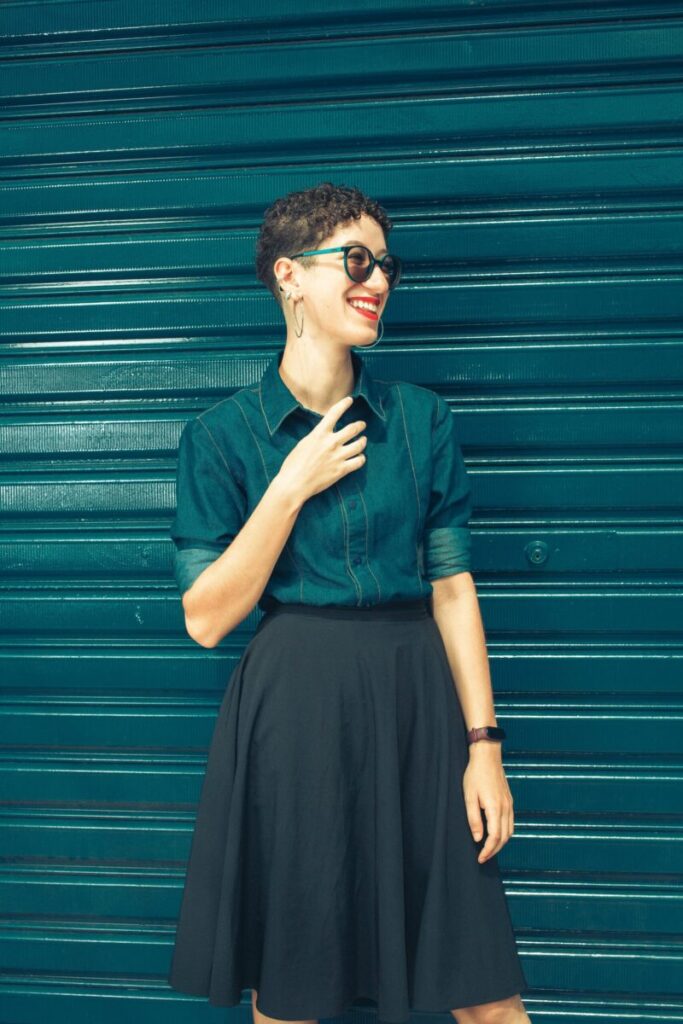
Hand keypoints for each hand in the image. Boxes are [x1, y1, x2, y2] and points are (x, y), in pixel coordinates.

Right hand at [276, 395, 367, 502]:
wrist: (294, 484)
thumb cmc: (293, 465)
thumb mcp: (303, 444)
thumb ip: (317, 437)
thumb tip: (324, 434)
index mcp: (319, 434)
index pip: (334, 413)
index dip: (344, 404)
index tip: (350, 400)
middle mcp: (331, 443)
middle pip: (353, 429)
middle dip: (360, 425)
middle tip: (362, 424)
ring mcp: (338, 456)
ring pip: (359, 444)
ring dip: (363, 441)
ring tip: (363, 440)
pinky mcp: (341, 470)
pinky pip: (359, 461)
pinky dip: (361, 458)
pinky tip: (360, 457)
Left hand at [462, 744, 514, 863]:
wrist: (487, 756)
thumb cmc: (475, 775)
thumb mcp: (469, 797)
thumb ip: (474, 819)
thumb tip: (478, 838)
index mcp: (495, 808)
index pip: (495, 837)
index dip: (488, 850)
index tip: (480, 858)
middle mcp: (506, 808)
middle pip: (504, 837)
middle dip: (494, 850)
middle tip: (483, 857)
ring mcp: (510, 804)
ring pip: (510, 831)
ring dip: (501, 843)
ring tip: (489, 849)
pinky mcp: (509, 800)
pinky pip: (511, 822)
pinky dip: (505, 833)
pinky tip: (497, 834)